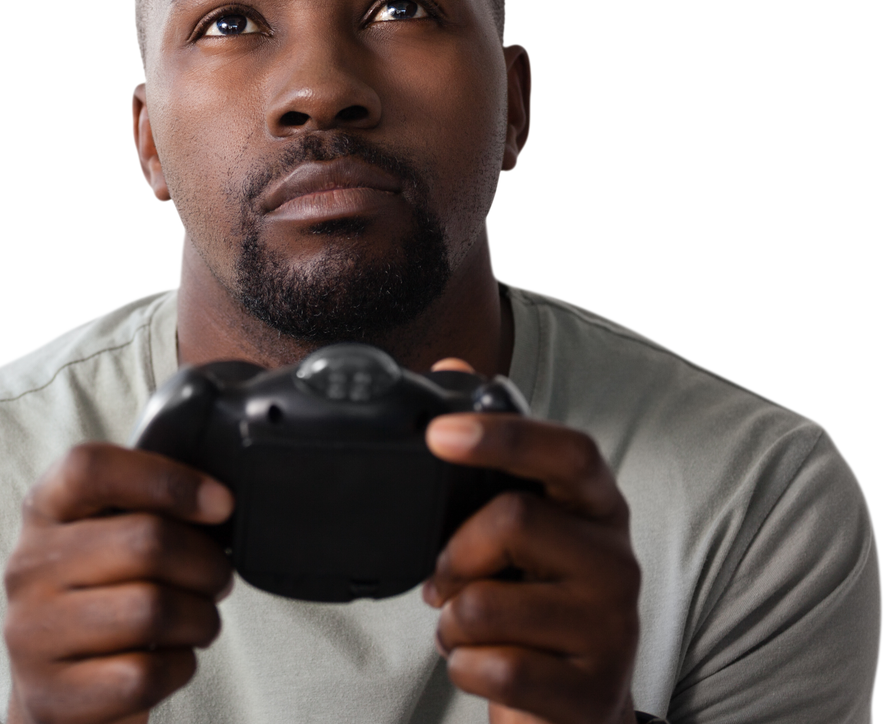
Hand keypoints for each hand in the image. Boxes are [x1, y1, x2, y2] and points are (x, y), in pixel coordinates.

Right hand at [3, 442, 234, 723]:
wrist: (56, 685)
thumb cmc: (103, 594)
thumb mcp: (112, 534)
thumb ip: (150, 506)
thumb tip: (219, 502)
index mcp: (45, 510)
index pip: (91, 468)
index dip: (167, 478)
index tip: (220, 503)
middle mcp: (28, 565)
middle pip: (147, 541)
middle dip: (207, 563)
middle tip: (217, 577)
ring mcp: (31, 632)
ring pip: (153, 611)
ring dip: (200, 619)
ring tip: (198, 620)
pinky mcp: (49, 694)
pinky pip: (143, 674)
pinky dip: (178, 667)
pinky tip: (170, 660)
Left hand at [423, 359, 639, 723]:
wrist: (569, 708)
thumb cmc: (535, 601)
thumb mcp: (516, 526)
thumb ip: (488, 454)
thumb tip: (452, 365)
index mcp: (596, 506)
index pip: (567, 451)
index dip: (503, 435)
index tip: (438, 434)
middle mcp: (616, 559)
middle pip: (514, 521)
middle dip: (455, 553)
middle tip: (443, 578)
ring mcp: (612, 627)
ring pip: (487, 604)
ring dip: (452, 622)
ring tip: (468, 628)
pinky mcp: (594, 691)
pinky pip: (493, 668)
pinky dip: (463, 667)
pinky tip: (482, 665)